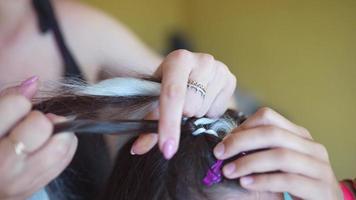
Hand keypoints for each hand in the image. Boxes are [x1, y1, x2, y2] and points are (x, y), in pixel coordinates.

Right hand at [0, 77, 77, 199]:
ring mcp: (21, 181)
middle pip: (42, 127)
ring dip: (60, 131)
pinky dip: (64, 144)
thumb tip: (34, 82)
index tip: (18, 106)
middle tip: (35, 120)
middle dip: (43, 117)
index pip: (17, 106)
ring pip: (60, 146)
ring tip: (45, 131)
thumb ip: (8, 98)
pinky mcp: (35, 186)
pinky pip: (64, 159)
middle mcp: (2, 166)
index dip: (20, 101)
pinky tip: (50, 142)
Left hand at [130, 49, 236, 158]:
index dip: (169, 123)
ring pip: (205, 111)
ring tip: (192, 100)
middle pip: (191, 107)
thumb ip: (147, 126)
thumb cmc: (165, 86)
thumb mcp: (154, 101)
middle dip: (183, 116)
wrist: (185, 72)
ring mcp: (219, 69)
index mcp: (178, 59)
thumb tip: (138, 149)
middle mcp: (202, 60)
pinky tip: (204, 100)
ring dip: (196, 115)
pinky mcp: (231, 79)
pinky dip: (209, 113)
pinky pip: (219, 112)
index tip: (167, 149)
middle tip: (179, 106)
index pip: (173, 94)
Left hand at [213, 107, 341, 199]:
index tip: (224, 142)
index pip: (268, 117)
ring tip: (228, 171)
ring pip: (280, 156)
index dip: (242, 127)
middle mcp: (312, 147)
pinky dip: (263, 181)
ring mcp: (319, 167)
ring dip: (248, 162)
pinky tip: (245, 184)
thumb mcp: (279, 161)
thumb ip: (262, 149)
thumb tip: (227, 143)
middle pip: (272, 133)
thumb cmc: (296, 182)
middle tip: (219, 154)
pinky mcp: (321, 189)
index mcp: (299, 135)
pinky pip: (288, 180)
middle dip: (240, 142)